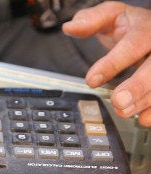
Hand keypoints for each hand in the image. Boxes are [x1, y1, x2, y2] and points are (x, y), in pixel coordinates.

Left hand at [63, 1, 150, 126]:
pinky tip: (144, 118)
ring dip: (144, 101)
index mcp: (146, 28)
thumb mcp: (110, 15)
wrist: (149, 28)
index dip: (112, 64)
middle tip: (118, 101)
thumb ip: (90, 20)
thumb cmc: (128, 24)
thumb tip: (70, 27)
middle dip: (137, 86)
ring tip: (122, 111)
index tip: (91, 80)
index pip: (132, 45)